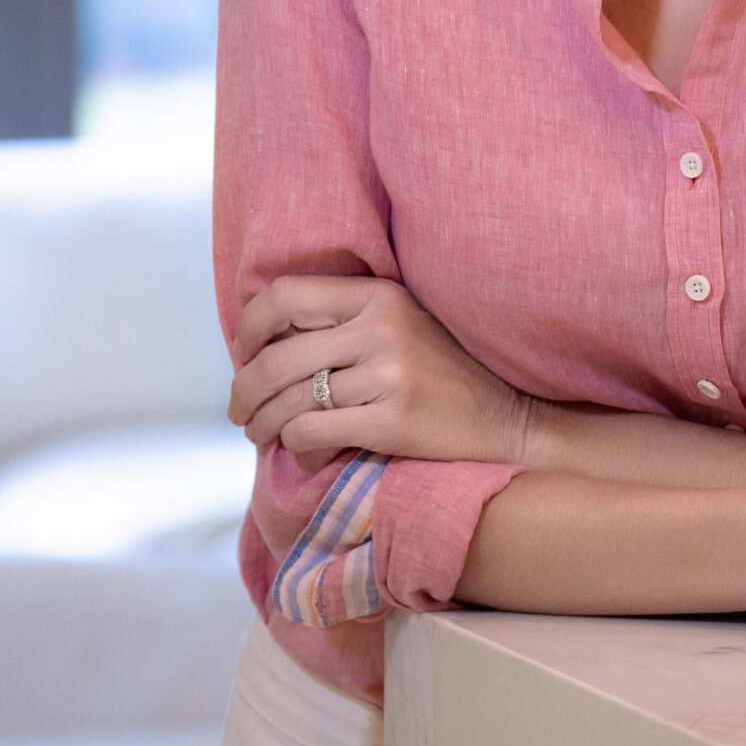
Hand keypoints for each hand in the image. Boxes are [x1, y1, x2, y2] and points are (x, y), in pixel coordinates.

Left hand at [228, 275, 539, 466]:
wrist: (506, 421)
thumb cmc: (439, 378)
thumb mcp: (398, 328)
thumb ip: (342, 323)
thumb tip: (258, 340)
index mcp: (379, 294)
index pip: (283, 295)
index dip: (248, 327)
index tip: (244, 355)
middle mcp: (382, 326)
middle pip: (276, 356)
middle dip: (243, 391)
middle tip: (238, 410)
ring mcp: (390, 373)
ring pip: (288, 400)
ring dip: (262, 425)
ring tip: (260, 435)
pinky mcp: (394, 420)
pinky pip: (311, 432)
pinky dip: (295, 446)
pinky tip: (302, 451)